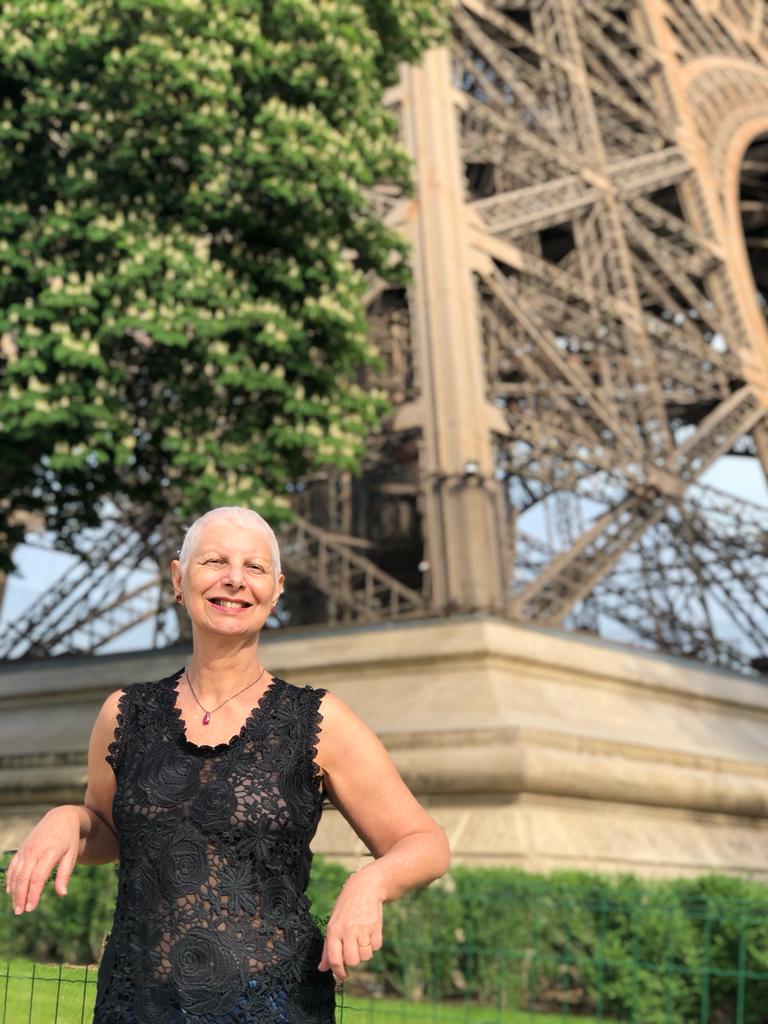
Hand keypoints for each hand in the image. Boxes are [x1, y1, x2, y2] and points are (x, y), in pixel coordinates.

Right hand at [5, 806, 80, 914]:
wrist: (60, 818)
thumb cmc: (69, 839)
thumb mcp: (72, 855)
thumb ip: (65, 874)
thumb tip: (62, 894)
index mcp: (50, 852)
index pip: (38, 877)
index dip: (33, 894)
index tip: (31, 908)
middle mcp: (35, 851)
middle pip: (24, 877)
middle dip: (20, 896)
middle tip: (20, 912)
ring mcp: (26, 849)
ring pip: (16, 873)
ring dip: (14, 891)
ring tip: (16, 906)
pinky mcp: (22, 849)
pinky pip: (13, 866)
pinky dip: (10, 879)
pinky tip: (10, 892)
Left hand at [318, 868, 383, 982]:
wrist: (365, 887)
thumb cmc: (346, 908)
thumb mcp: (333, 924)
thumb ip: (327, 948)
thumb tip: (322, 968)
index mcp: (333, 930)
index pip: (335, 959)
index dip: (339, 972)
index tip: (344, 975)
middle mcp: (347, 930)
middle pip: (352, 961)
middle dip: (354, 960)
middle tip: (354, 950)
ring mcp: (362, 928)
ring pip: (366, 956)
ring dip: (365, 951)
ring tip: (362, 938)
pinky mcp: (376, 926)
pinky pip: (376, 947)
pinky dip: (374, 943)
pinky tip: (370, 931)